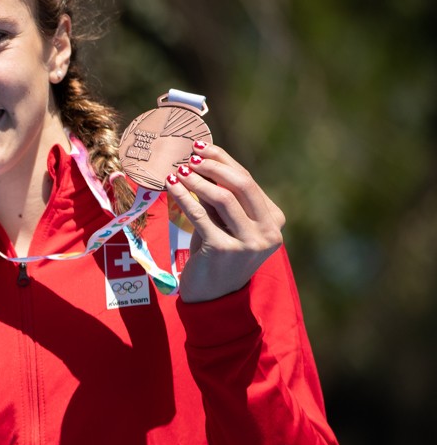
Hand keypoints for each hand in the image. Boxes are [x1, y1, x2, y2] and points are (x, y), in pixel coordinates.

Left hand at [166, 141, 286, 302]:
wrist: (212, 297)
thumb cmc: (217, 254)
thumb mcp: (224, 223)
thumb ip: (219, 198)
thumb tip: (198, 161)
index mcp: (274, 220)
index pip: (248, 180)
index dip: (223, 160)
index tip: (200, 146)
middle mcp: (268, 231)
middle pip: (241, 184)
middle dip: (212, 165)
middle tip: (188, 156)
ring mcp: (249, 242)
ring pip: (223, 197)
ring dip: (197, 180)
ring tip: (176, 170)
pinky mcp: (225, 250)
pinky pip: (201, 216)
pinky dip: (184, 197)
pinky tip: (170, 186)